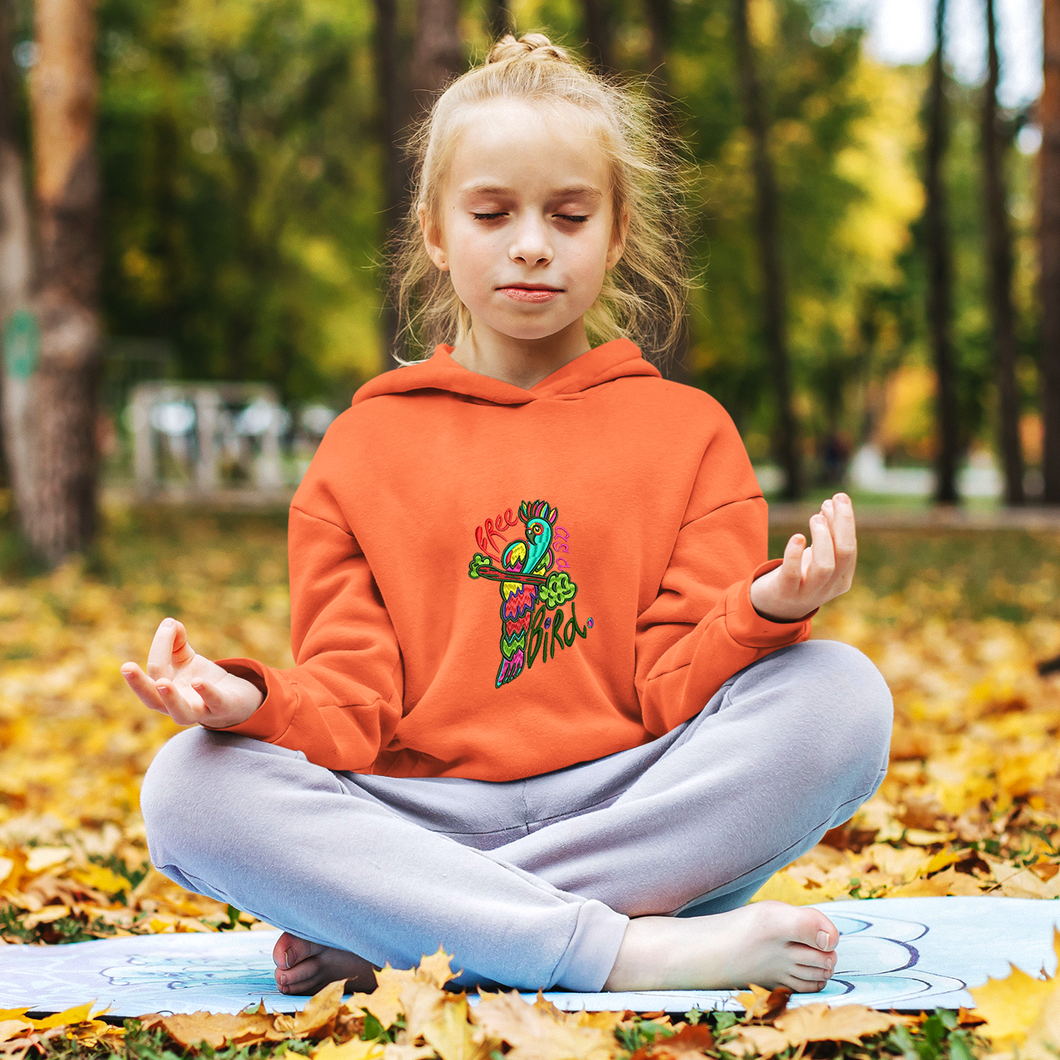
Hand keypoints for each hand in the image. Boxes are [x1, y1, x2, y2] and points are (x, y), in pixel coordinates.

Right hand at [121, 617, 263, 727]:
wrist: (235, 701)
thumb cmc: (202, 681)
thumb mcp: (187, 659)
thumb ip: (176, 642)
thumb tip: (169, 622)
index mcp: (164, 692)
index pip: (156, 670)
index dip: (160, 646)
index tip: (169, 625)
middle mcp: (176, 706)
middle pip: (152, 700)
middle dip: (138, 684)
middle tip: (126, 667)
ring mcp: (198, 711)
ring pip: (179, 712)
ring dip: (170, 698)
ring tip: (162, 683)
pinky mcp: (221, 709)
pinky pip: (214, 704)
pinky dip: (206, 693)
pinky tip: (198, 682)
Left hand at [750, 493, 856, 621]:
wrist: (774, 607)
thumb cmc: (800, 576)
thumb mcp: (817, 556)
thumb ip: (826, 534)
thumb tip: (832, 503)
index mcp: (842, 578)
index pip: (850, 547)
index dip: (846, 522)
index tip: (838, 498)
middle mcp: (829, 587)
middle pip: (844, 554)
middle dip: (841, 524)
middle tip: (831, 501)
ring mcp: (808, 592)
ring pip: (824, 566)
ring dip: (822, 538)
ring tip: (815, 517)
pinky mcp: (785, 592)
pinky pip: (792, 574)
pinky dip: (795, 554)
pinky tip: (797, 537)